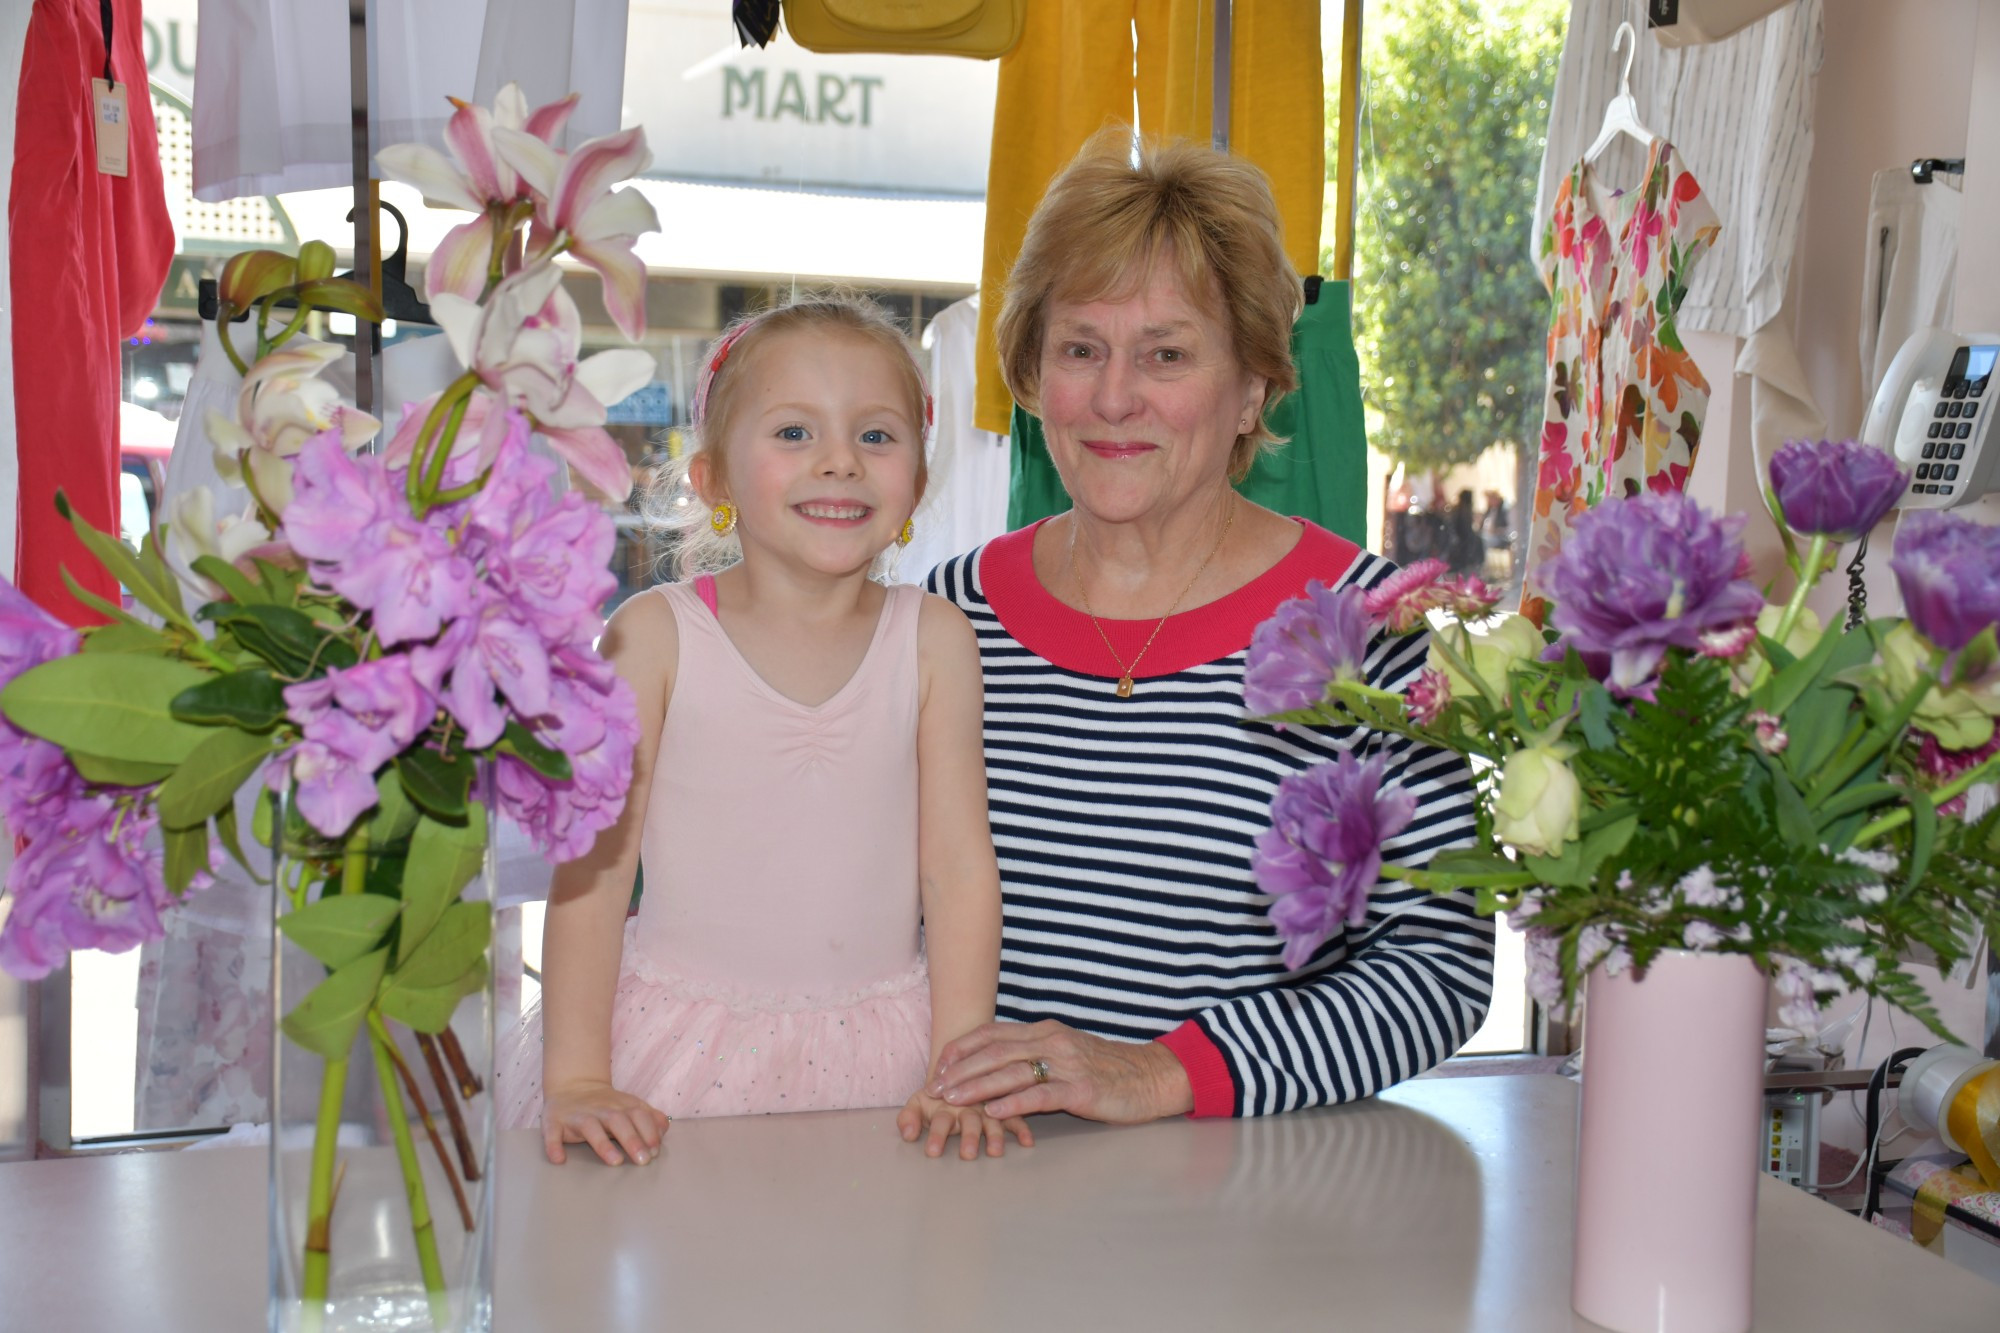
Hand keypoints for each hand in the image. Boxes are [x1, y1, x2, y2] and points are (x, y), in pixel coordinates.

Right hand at [542, 1079, 668, 1165]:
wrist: (572, 1086)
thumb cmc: (607, 1105)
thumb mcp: (630, 1106)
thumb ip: (649, 1117)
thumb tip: (664, 1129)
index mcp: (621, 1106)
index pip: (638, 1115)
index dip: (648, 1132)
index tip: (655, 1150)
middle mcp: (600, 1109)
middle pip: (618, 1121)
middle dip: (632, 1139)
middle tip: (643, 1160)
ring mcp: (577, 1115)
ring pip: (589, 1127)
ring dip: (602, 1144)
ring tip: (614, 1161)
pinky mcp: (554, 1122)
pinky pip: (552, 1133)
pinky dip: (553, 1145)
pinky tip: (559, 1159)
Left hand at [897, 1090, 1033, 1159]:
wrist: (958, 1069)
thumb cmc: (937, 1095)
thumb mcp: (919, 1102)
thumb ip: (909, 1118)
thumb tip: (907, 1134)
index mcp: (947, 1100)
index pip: (941, 1118)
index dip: (936, 1134)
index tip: (932, 1152)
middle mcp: (969, 1103)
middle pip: (969, 1119)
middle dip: (968, 1137)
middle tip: (967, 1154)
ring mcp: (988, 1105)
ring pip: (993, 1119)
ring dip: (994, 1135)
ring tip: (995, 1152)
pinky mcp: (1004, 1108)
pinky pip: (1016, 1118)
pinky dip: (1022, 1129)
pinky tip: (1027, 1141)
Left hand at [929, 1020, 1193, 1123]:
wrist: (1151, 1076)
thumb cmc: (1108, 1069)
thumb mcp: (1068, 1053)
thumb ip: (1037, 1055)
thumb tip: (1000, 1066)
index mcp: (1046, 1032)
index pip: (995, 1034)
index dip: (964, 1048)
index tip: (940, 1064)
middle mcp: (1052, 1042)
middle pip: (996, 1052)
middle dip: (961, 1070)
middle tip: (935, 1086)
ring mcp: (1067, 1064)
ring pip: (1012, 1072)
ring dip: (977, 1086)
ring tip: (953, 1099)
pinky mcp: (1080, 1088)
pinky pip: (1040, 1094)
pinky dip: (1012, 1102)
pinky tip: (992, 1110)